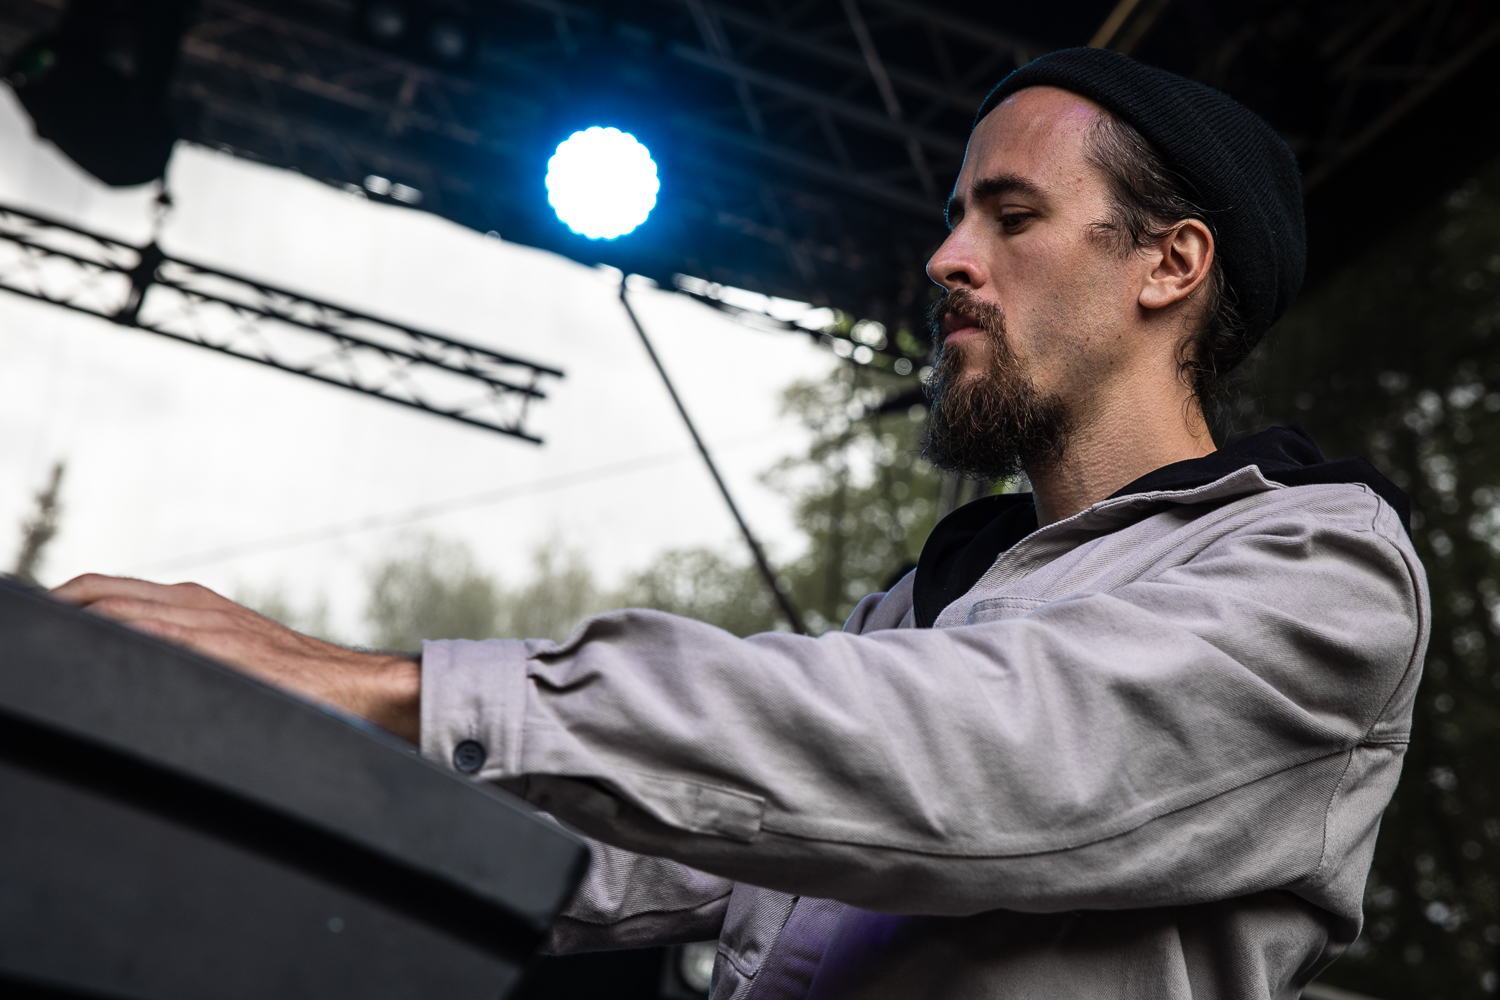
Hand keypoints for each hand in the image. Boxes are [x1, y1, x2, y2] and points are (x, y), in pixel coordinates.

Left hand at [50, 574, 420, 742]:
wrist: (354, 686)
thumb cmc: (297, 683)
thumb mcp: (234, 655)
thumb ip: (190, 653)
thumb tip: (145, 676)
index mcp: (193, 603)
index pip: (106, 590)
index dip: (62, 601)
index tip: (32, 623)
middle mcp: (193, 604)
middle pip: (96, 590)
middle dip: (52, 605)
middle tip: (20, 631)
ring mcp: (203, 624)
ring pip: (113, 606)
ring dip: (70, 617)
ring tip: (35, 642)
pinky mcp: (216, 648)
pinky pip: (147, 632)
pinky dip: (108, 633)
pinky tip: (82, 653)